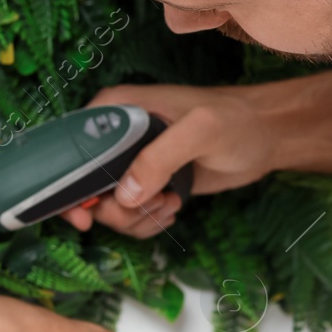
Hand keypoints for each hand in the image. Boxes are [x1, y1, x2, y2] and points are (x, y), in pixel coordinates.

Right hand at [59, 83, 281, 237]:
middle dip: (116, 210)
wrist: (265, 136)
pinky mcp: (149, 184)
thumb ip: (160, 157)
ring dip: (138, 217)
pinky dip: (150, 221)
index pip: (67, 151)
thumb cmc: (236, 120)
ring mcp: (131, 163)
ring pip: (108, 209)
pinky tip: (175, 205)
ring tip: (171, 201)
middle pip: (84, 190)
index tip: (86, 214)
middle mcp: (114, 137)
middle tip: (154, 203)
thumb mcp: (200, 130)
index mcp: (114, 110)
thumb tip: (124, 195)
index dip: (68, 188)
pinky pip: (131, 216)